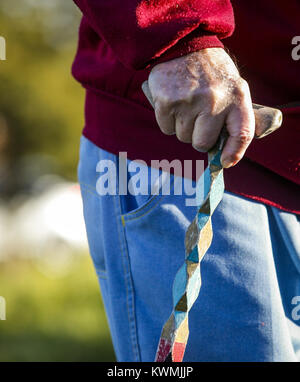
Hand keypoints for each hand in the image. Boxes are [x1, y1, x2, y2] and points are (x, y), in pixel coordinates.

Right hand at [148, 48, 254, 167]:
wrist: (184, 43)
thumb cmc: (210, 71)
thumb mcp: (232, 86)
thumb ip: (232, 115)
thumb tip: (224, 152)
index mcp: (237, 97)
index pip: (241, 134)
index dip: (234, 153)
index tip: (225, 161)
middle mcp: (214, 101)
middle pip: (202, 143)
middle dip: (198, 137)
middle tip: (197, 120)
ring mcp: (189, 102)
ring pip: (182, 137)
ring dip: (182, 127)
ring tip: (186, 105)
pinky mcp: (167, 102)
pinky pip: (166, 129)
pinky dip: (168, 121)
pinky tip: (173, 103)